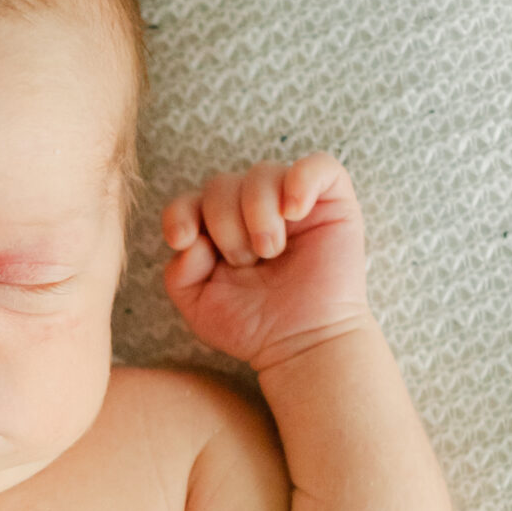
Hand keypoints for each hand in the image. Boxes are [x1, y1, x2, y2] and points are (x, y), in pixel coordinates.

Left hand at [160, 153, 369, 372]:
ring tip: (271, 251)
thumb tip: (191, 239)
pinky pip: (319, 165)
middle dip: (226, 225)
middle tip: (246, 262)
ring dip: (259, 214)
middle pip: (222, 184)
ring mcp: (292, 202)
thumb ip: (179, 272)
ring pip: (262, 173)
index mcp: (218, 230)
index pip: (190, 200)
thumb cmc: (255, 327)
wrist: (303, 345)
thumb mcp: (200, 306)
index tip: (184, 239)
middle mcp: (252, 210)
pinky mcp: (332, 201)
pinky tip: (294, 212)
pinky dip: (301, 181)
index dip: (180, 213)